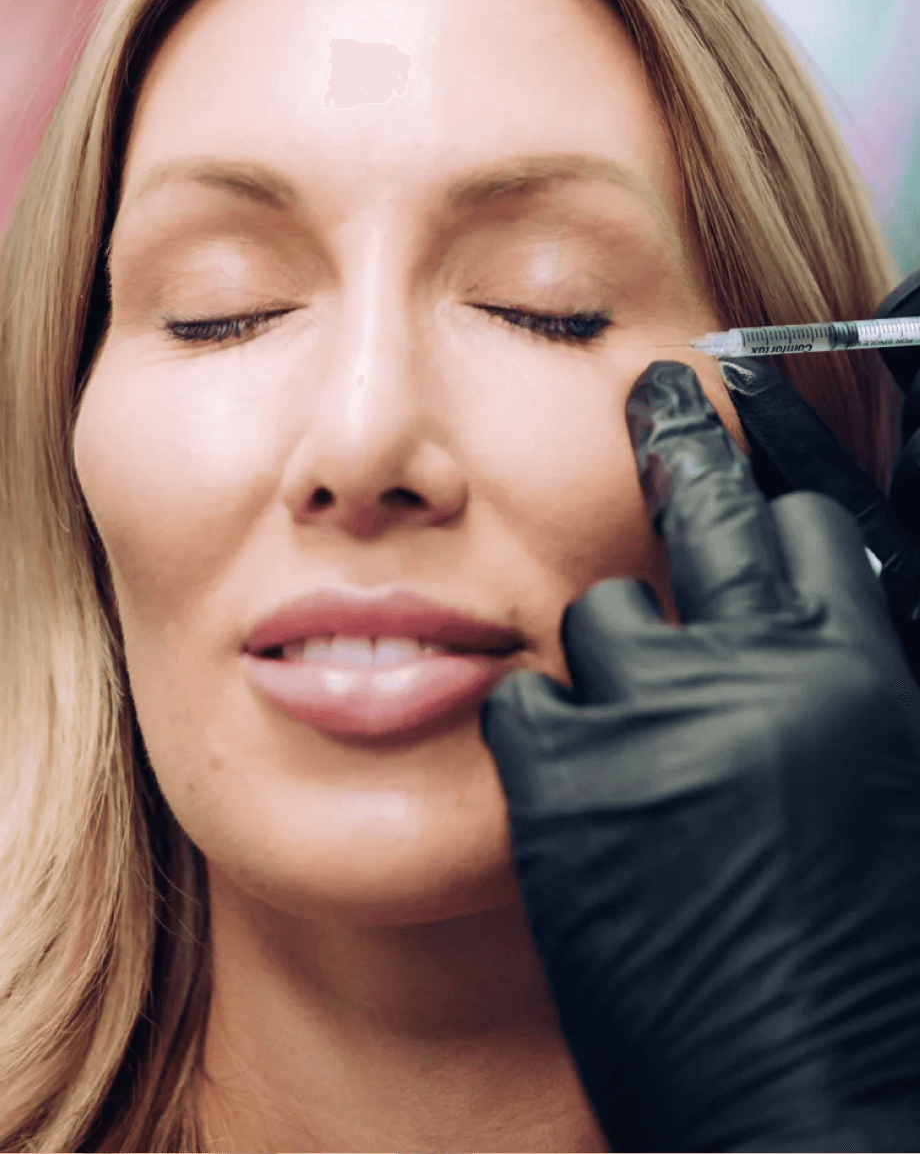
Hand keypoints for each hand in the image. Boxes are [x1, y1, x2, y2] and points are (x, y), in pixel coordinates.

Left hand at [480, 360, 919, 1152]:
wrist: (815, 1110)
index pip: (803, 524)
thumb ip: (850, 686)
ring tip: (641, 740)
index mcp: (862, 673)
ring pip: (600, 616)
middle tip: (658, 393)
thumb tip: (820, 608)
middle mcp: (756, 674)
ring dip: (614, 661)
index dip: (775, 503)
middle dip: (681, 442)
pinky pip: (527, 705)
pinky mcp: (560, 790)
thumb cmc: (875, 967)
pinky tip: (581, 793)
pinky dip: (548, 736)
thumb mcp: (893, 786)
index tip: (744, 473)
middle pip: (700, 510)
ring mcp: (649, 723)